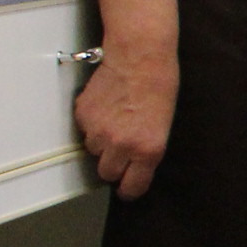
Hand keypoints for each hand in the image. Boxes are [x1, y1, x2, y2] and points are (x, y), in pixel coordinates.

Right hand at [76, 44, 175, 198]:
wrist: (140, 57)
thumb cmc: (159, 85)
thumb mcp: (164, 124)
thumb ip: (147, 148)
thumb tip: (134, 163)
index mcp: (147, 149)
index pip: (132, 187)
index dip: (130, 188)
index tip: (128, 187)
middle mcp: (121, 145)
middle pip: (107, 172)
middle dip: (113, 163)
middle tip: (122, 145)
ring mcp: (99, 131)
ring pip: (93, 150)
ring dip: (102, 141)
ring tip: (117, 118)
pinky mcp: (83, 116)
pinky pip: (84, 130)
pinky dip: (92, 123)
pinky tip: (107, 106)